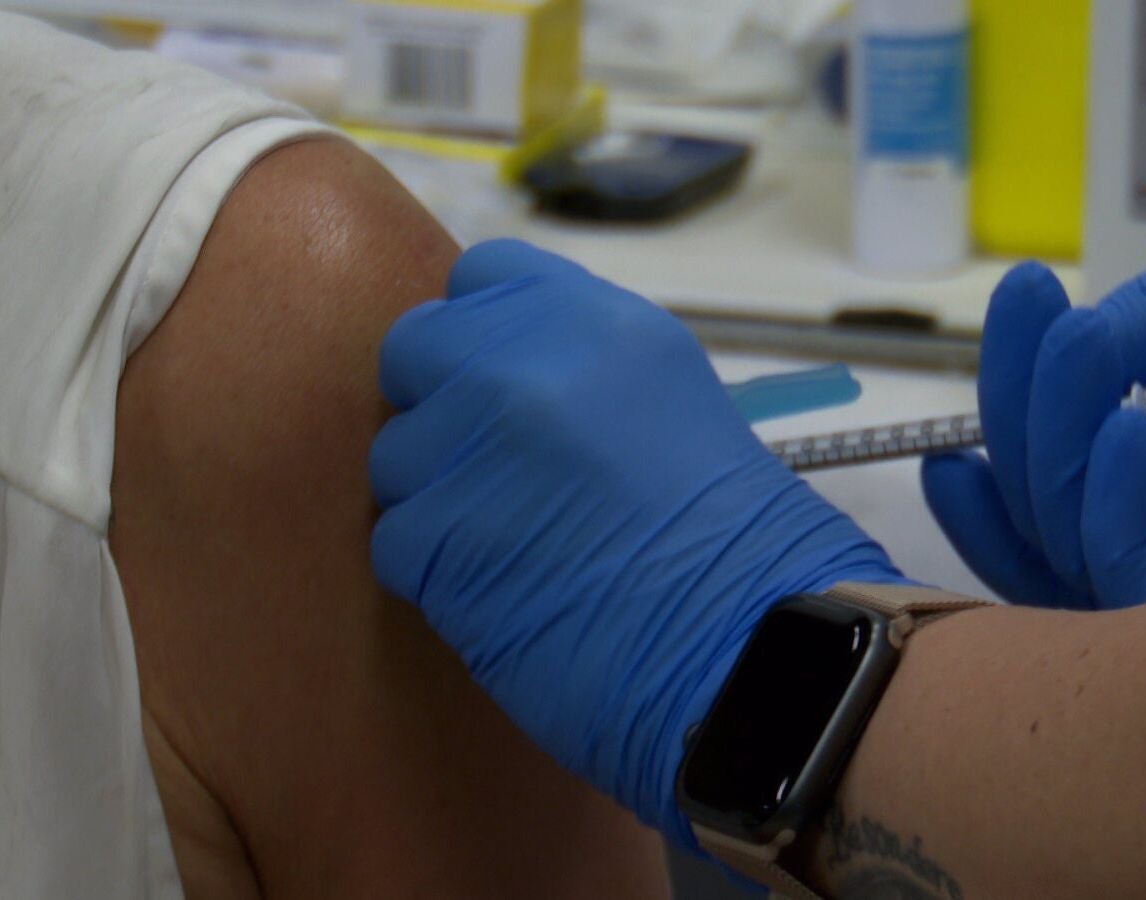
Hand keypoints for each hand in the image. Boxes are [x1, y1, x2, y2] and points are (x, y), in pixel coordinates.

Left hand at [368, 240, 902, 846]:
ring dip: (438, 498)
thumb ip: (579, 367)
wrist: (748, 646)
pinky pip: (397, 538)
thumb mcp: (670, 400)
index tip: (499, 379)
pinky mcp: (439, 539)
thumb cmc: (739, 541)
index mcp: (600, 322)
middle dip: (440, 405)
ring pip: (397, 454)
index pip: (482, 276)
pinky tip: (508, 592)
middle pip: (415, 349)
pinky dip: (437, 573)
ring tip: (515, 545)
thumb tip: (496, 370)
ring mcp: (475, 449)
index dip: (480, 330)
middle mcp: (525, 366)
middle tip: (493, 469)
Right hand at [922, 263, 1145, 608]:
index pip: (1057, 457)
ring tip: (1074, 338)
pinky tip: (1127, 424)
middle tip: (1024, 295)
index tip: (1030, 289)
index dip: (1024, 377)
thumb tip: (1094, 326)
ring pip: (1054, 537)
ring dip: (1044, 433)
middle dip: (1013, 391)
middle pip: (1032, 499)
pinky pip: (1122, 573)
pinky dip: (1106, 499)